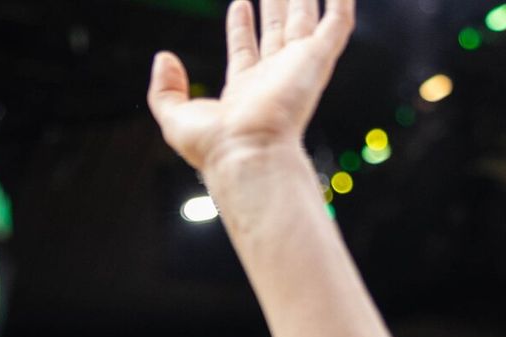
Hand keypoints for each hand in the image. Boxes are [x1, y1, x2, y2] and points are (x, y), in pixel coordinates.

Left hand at [147, 0, 353, 175]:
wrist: (248, 153)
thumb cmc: (214, 146)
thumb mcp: (174, 118)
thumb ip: (165, 90)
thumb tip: (164, 59)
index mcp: (245, 90)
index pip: (245, 49)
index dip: (241, 26)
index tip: (239, 3)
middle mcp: (274, 78)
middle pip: (277, 32)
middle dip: (274, 7)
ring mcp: (297, 68)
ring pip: (305, 22)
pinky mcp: (316, 61)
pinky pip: (336, 25)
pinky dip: (341, 5)